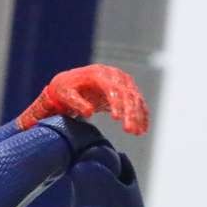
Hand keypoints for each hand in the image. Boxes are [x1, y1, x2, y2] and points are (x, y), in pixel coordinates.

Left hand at [18, 65, 149, 134]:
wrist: (69, 84)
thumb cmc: (64, 90)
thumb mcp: (64, 95)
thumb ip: (75, 102)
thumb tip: (88, 112)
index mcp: (98, 73)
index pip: (112, 87)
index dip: (116, 102)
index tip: (116, 118)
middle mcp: (113, 75)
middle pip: (127, 93)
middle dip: (130, 112)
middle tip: (129, 130)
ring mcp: (122, 82)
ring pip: (135, 98)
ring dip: (137, 116)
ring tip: (136, 133)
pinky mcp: (126, 90)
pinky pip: (138, 103)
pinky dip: (141, 115)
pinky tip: (142, 130)